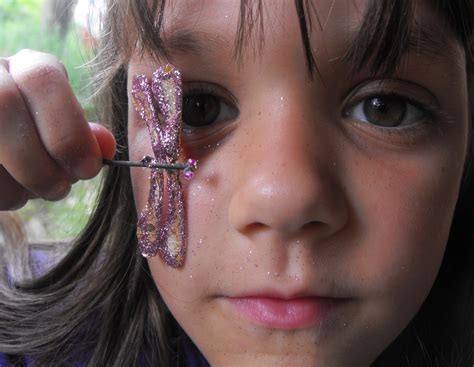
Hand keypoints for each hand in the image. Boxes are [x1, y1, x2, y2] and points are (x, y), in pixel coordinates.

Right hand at [0, 49, 115, 210]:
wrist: (7, 144)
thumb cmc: (37, 141)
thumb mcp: (63, 132)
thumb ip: (83, 136)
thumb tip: (107, 146)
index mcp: (26, 67)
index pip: (43, 78)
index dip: (69, 129)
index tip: (88, 169)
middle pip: (2, 105)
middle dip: (38, 162)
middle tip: (58, 190)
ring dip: (14, 183)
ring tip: (31, 193)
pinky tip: (8, 193)